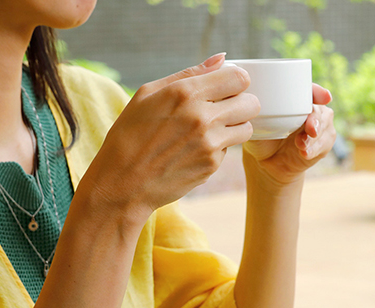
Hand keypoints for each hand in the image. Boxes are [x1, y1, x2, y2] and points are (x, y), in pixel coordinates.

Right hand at [80, 54, 257, 223]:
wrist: (123, 181)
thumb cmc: (130, 133)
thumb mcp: (149, 93)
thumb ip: (190, 74)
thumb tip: (222, 59)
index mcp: (186, 92)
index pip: (239, 77)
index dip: (236, 81)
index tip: (225, 87)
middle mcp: (203, 117)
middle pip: (251, 103)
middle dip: (241, 103)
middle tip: (224, 108)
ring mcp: (210, 144)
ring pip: (247, 128)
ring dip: (235, 126)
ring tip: (211, 129)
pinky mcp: (212, 166)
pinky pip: (229, 150)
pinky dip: (218, 148)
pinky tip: (194, 149)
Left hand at [243, 84, 336, 189]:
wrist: (265, 162)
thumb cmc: (258, 135)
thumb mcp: (254, 122)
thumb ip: (252, 113)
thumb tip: (244, 101)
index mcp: (296, 99)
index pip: (309, 90)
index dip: (318, 92)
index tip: (324, 97)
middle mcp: (310, 110)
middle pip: (319, 109)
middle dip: (316, 118)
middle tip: (310, 129)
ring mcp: (318, 127)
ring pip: (325, 127)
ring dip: (314, 137)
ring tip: (301, 145)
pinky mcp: (321, 144)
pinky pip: (324, 145)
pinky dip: (314, 149)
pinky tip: (304, 153)